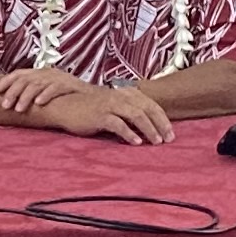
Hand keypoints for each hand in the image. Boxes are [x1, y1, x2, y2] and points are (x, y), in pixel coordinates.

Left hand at [0, 65, 81, 115]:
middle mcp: (48, 73)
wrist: (93, 98)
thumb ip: (31, 93)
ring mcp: (59, 78)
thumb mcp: (46, 92)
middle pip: (26, 79)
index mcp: (40, 73)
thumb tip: (11, 101)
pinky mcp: (69, 85)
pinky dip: (46, 95)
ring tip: (19, 109)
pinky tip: (38, 103)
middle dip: (13, 92)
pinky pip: (55, 88)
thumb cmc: (67, 98)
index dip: (6, 81)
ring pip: (38, 84)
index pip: (19, 73)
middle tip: (5, 105)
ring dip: (26, 97)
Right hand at [41, 83, 173, 145]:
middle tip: (168, 139)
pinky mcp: (100, 115)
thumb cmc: (89, 108)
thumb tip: (147, 125)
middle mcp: (120, 96)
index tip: (170, 132)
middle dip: (160, 125)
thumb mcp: (112, 105)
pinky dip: (129, 134)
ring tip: (156, 142)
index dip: (162, 118)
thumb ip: (128, 110)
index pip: (150, 104)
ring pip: (136, 116)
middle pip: (147, 109)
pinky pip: (118, 124)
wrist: (65, 106)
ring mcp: (109, 105)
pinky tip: (136, 143)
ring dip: (149, 129)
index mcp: (125, 93)